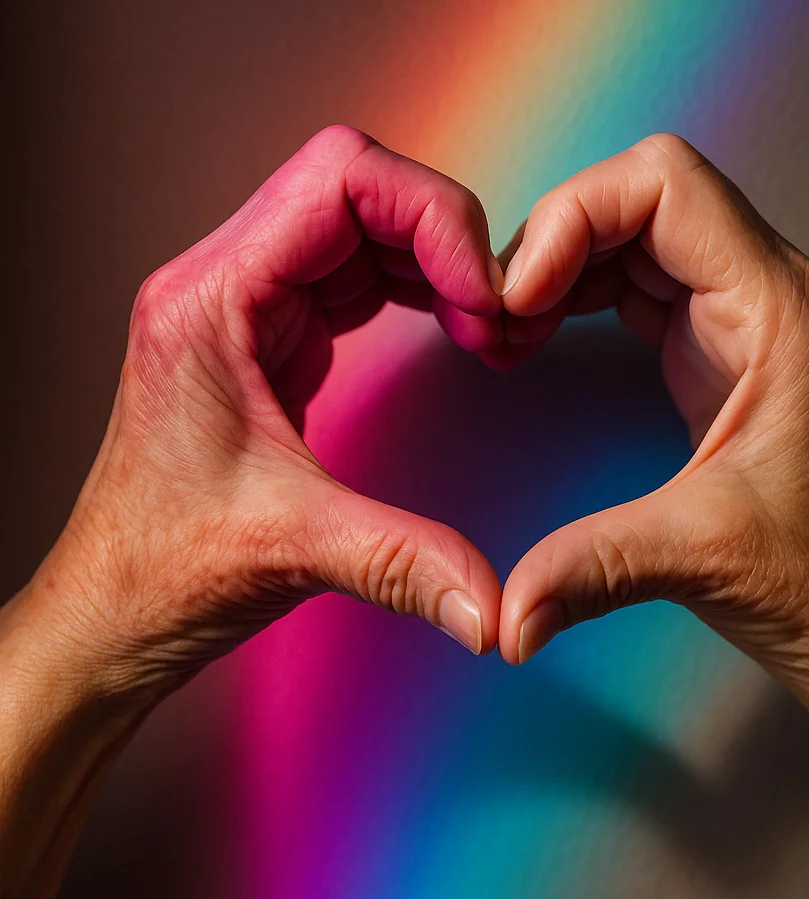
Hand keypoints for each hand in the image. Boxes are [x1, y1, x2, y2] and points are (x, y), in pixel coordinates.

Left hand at [27, 126, 508, 698]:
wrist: (114, 608)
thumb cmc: (160, 567)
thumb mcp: (292, 550)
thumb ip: (405, 562)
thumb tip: (493, 606)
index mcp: (210, 303)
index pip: (338, 180)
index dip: (432, 216)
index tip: (482, 293)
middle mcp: (223, 286)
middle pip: (357, 190)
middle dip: (443, 237)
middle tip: (494, 311)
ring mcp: (248, 310)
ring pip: (361, 228)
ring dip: (434, 261)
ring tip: (482, 321)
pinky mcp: (271, 341)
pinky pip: (355, 277)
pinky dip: (415, 289)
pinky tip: (449, 325)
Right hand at [498, 133, 808, 714]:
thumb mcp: (702, 558)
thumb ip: (589, 570)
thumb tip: (502, 618)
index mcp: (783, 317)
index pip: (668, 186)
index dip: (573, 216)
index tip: (518, 293)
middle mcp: (774, 300)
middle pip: (646, 199)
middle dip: (556, 241)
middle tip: (499, 313)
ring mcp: (752, 324)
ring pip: (643, 237)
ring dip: (565, 267)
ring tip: (511, 327)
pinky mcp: (730, 355)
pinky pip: (647, 286)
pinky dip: (585, 296)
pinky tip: (546, 335)